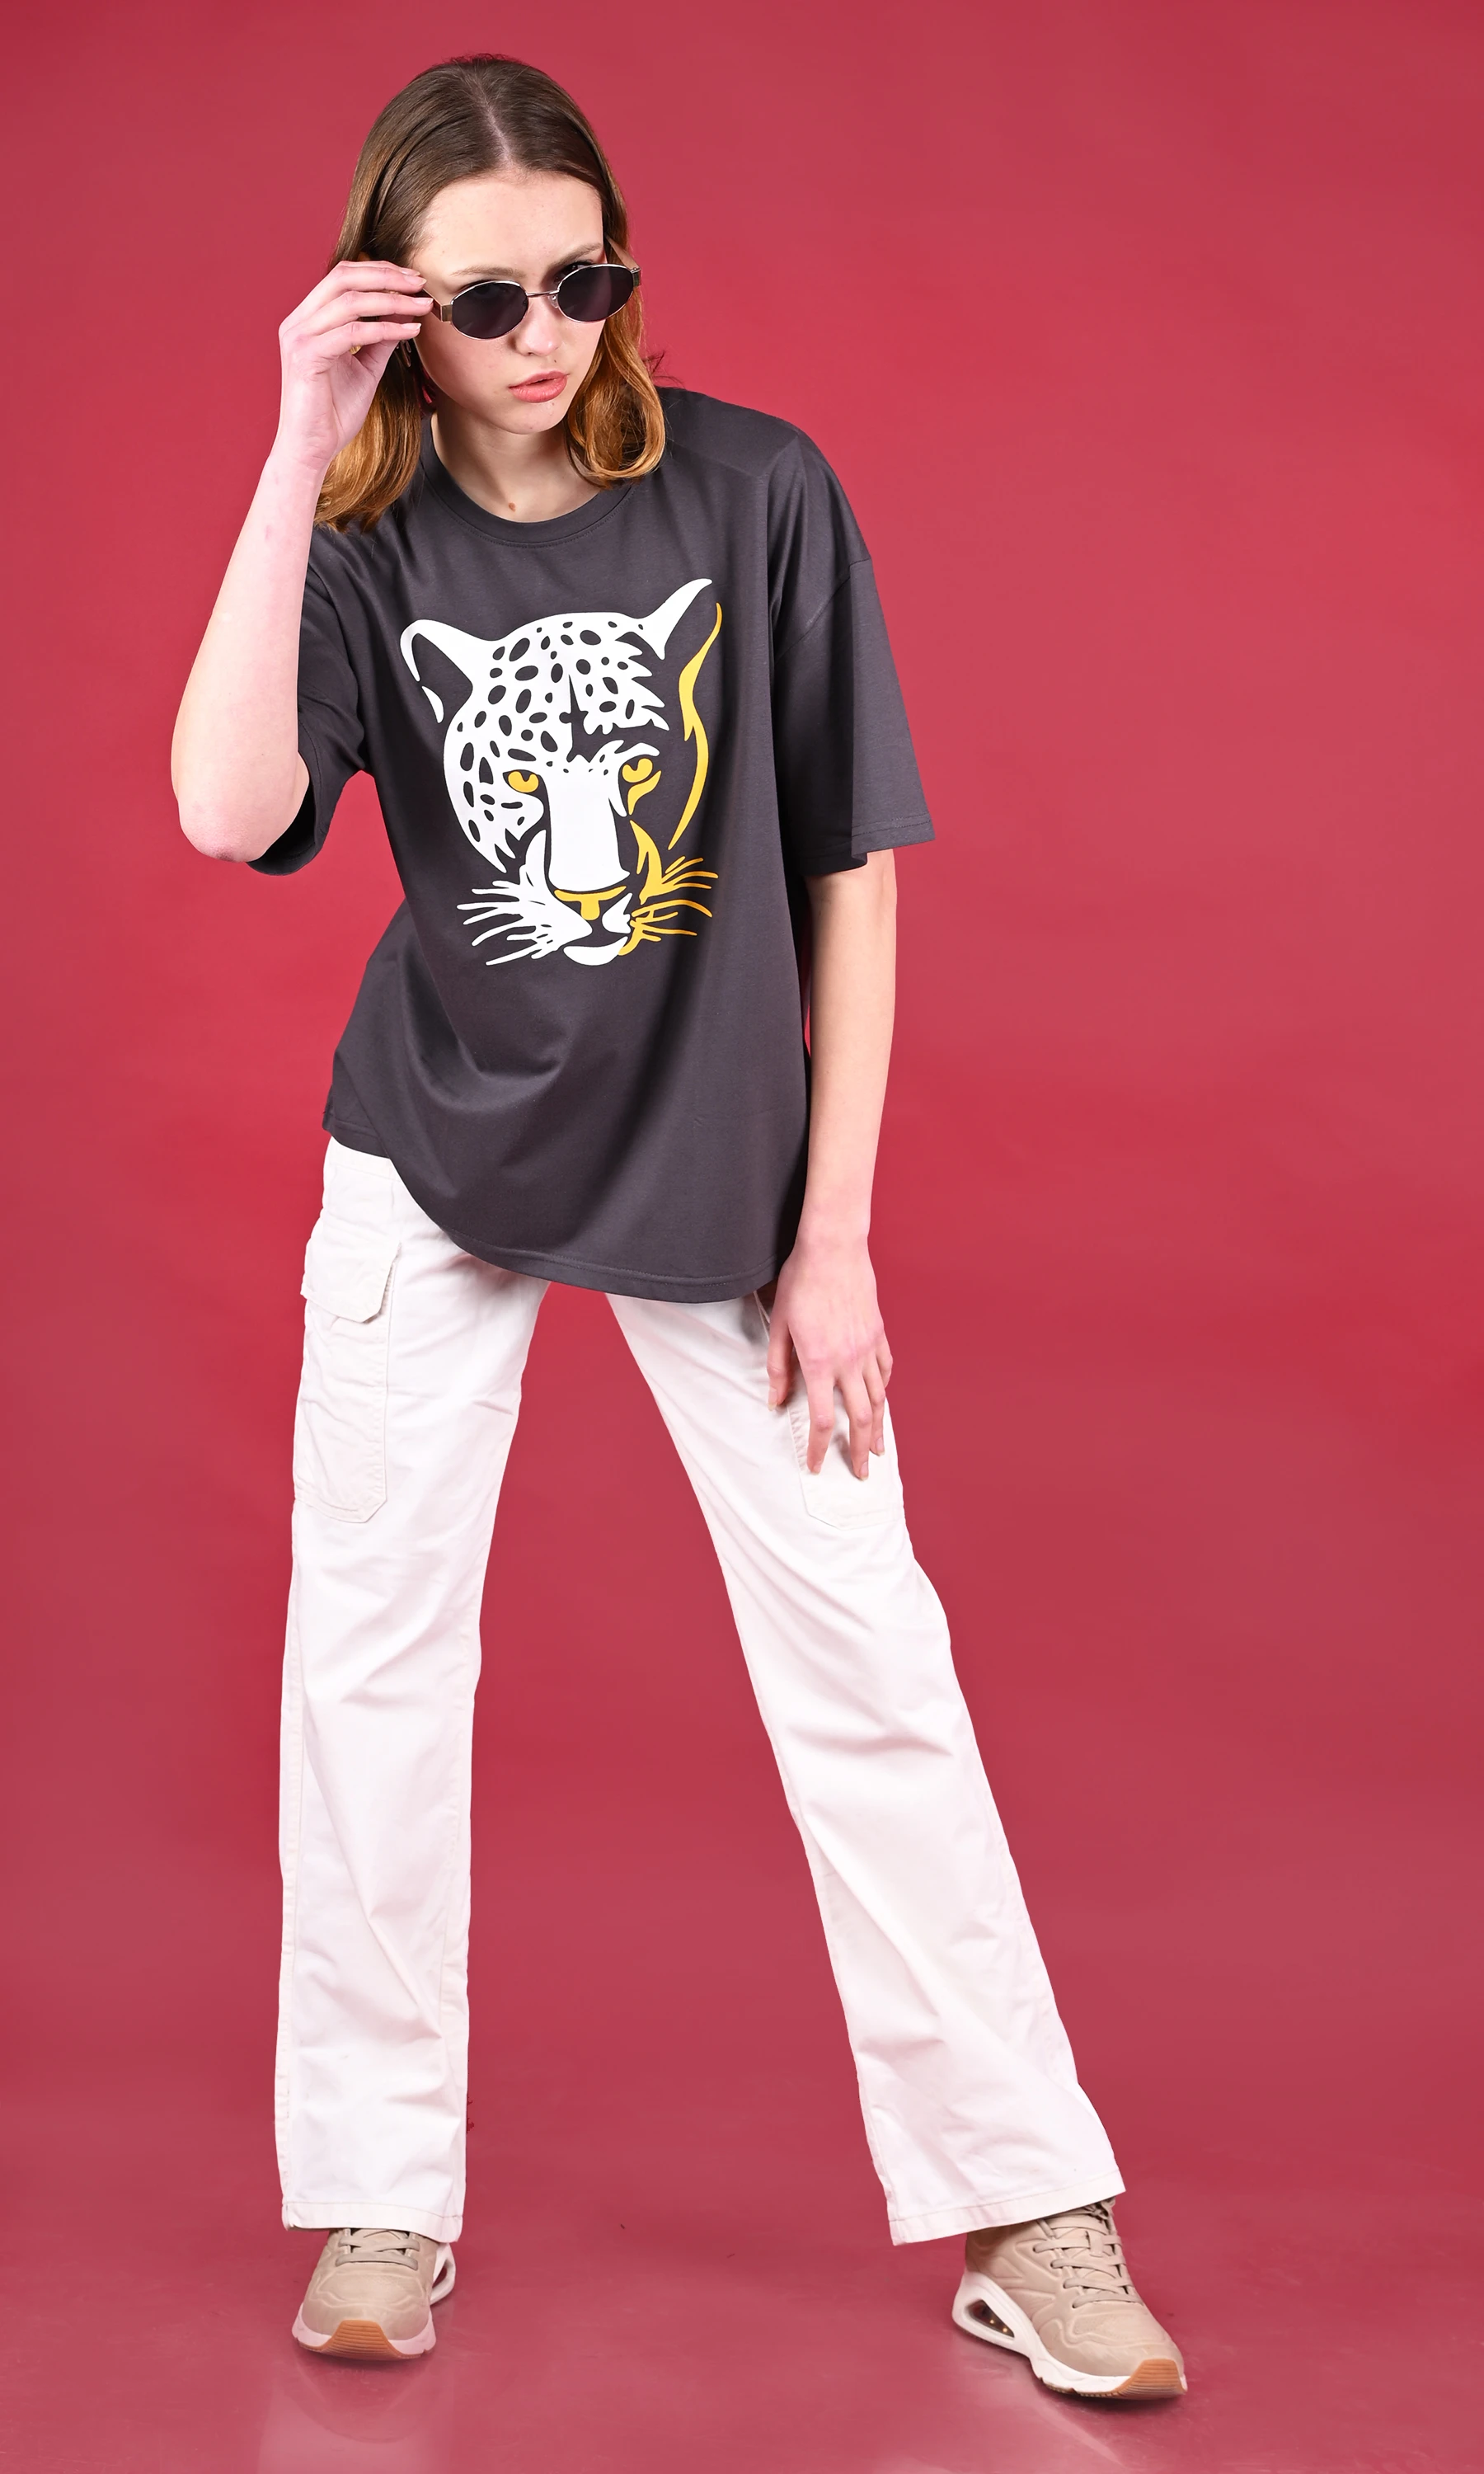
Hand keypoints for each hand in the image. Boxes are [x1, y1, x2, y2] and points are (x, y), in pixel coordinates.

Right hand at [273, 260, 430, 476]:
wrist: (311, 449)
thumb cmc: (333, 413)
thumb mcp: (365, 368)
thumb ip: (379, 338)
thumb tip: (404, 312)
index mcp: (307, 319)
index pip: (342, 276)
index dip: (379, 271)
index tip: (413, 279)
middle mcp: (298, 322)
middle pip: (344, 277)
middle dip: (387, 276)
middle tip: (420, 284)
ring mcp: (299, 337)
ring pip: (350, 301)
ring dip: (392, 300)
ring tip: (421, 306)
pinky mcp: (306, 357)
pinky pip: (352, 333)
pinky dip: (384, 329)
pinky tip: (409, 331)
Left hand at [766, 1232, 891, 1478]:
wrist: (833, 1248)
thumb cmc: (801, 1282)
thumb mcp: (779, 1327)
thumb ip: (778, 1369)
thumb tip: (775, 1403)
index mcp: (819, 1363)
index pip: (822, 1419)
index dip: (819, 1449)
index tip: (816, 1466)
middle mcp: (848, 1361)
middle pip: (860, 1418)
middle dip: (859, 1450)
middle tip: (860, 1473)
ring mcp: (868, 1347)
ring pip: (879, 1398)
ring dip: (879, 1428)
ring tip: (879, 1449)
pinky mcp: (878, 1333)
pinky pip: (885, 1369)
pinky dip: (884, 1390)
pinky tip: (882, 1400)